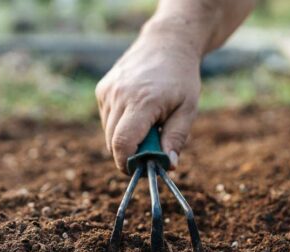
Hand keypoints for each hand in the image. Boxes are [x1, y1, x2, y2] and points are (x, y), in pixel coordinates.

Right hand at [96, 21, 201, 172]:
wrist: (166, 44)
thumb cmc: (181, 78)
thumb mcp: (188, 109)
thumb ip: (176, 138)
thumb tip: (168, 167)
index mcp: (142, 102)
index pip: (123, 143)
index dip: (127, 163)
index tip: (140, 170)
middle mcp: (119, 96)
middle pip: (113, 142)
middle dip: (129, 154)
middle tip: (149, 150)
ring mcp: (107, 91)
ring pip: (108, 132)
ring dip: (125, 138)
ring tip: (146, 125)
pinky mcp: (102, 89)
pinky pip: (106, 119)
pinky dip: (119, 124)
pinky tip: (136, 111)